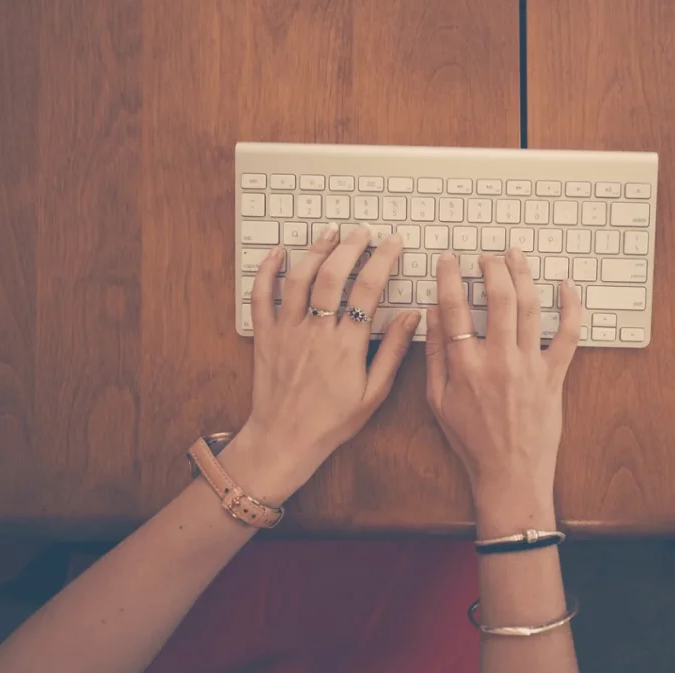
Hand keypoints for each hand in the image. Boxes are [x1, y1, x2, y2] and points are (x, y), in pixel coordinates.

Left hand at [226, 223, 418, 503]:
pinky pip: (262, 296)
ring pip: (300, 278)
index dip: (382, 259)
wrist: (285, 439)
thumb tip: (412, 317)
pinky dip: (268, 270)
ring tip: (331, 233)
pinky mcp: (266, 336)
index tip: (392, 243)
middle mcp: (316, 331)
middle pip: (334, 274)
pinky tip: (277, 253)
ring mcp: (288, 330)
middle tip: (363, 230)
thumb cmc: (332, 421)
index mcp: (347, 344)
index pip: (368, 289)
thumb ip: (393, 351)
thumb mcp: (374, 393)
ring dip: (316, 250)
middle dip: (351, 246)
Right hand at [425, 249, 580, 528]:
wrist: (509, 474)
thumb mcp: (438, 401)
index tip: (450, 260)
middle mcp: (498, 359)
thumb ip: (433, 356)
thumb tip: (431, 316)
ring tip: (516, 256)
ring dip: (523, 275)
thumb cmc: (472, 442)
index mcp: (465, 365)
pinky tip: (566, 287)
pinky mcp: (554, 375)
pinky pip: (568, 334)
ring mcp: (529, 365)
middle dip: (492, 267)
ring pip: (530, 306)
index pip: (454, 307)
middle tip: (487, 256)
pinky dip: (571, 307)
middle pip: (497, 297)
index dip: (450, 277)